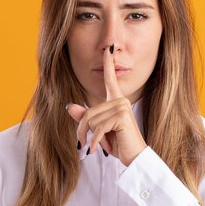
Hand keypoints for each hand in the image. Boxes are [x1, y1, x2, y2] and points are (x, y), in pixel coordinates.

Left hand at [66, 44, 147, 166]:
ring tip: (98, 146)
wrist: (135, 157)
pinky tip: (96, 150)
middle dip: (82, 131)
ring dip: (88, 138)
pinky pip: (97, 129)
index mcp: (116, 100)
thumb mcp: (99, 130)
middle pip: (88, 112)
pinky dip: (94, 142)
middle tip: (86, 144)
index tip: (109, 47)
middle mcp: (120, 100)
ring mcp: (122, 107)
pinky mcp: (121, 117)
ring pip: (90, 121)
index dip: (108, 62)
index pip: (110, 78)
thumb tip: (69, 106)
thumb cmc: (119, 144)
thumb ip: (85, 117)